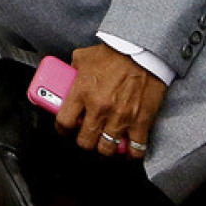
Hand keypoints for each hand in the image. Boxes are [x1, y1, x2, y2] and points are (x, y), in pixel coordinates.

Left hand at [57, 43, 165, 160]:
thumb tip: (65, 77)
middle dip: (84, 141)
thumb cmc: (114, 53)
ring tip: (105, 142)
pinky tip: (127, 150)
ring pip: (107, 149)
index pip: (64, 122)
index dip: (62, 130)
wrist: (143, 51)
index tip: (65, 130)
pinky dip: (131, 153)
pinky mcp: (140, 121)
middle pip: (84, 141)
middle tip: (87, 136)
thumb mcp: (83, 57)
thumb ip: (72, 70)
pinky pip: (136, 149)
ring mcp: (120, 117)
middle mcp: (99, 108)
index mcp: (82, 92)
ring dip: (104, 148)